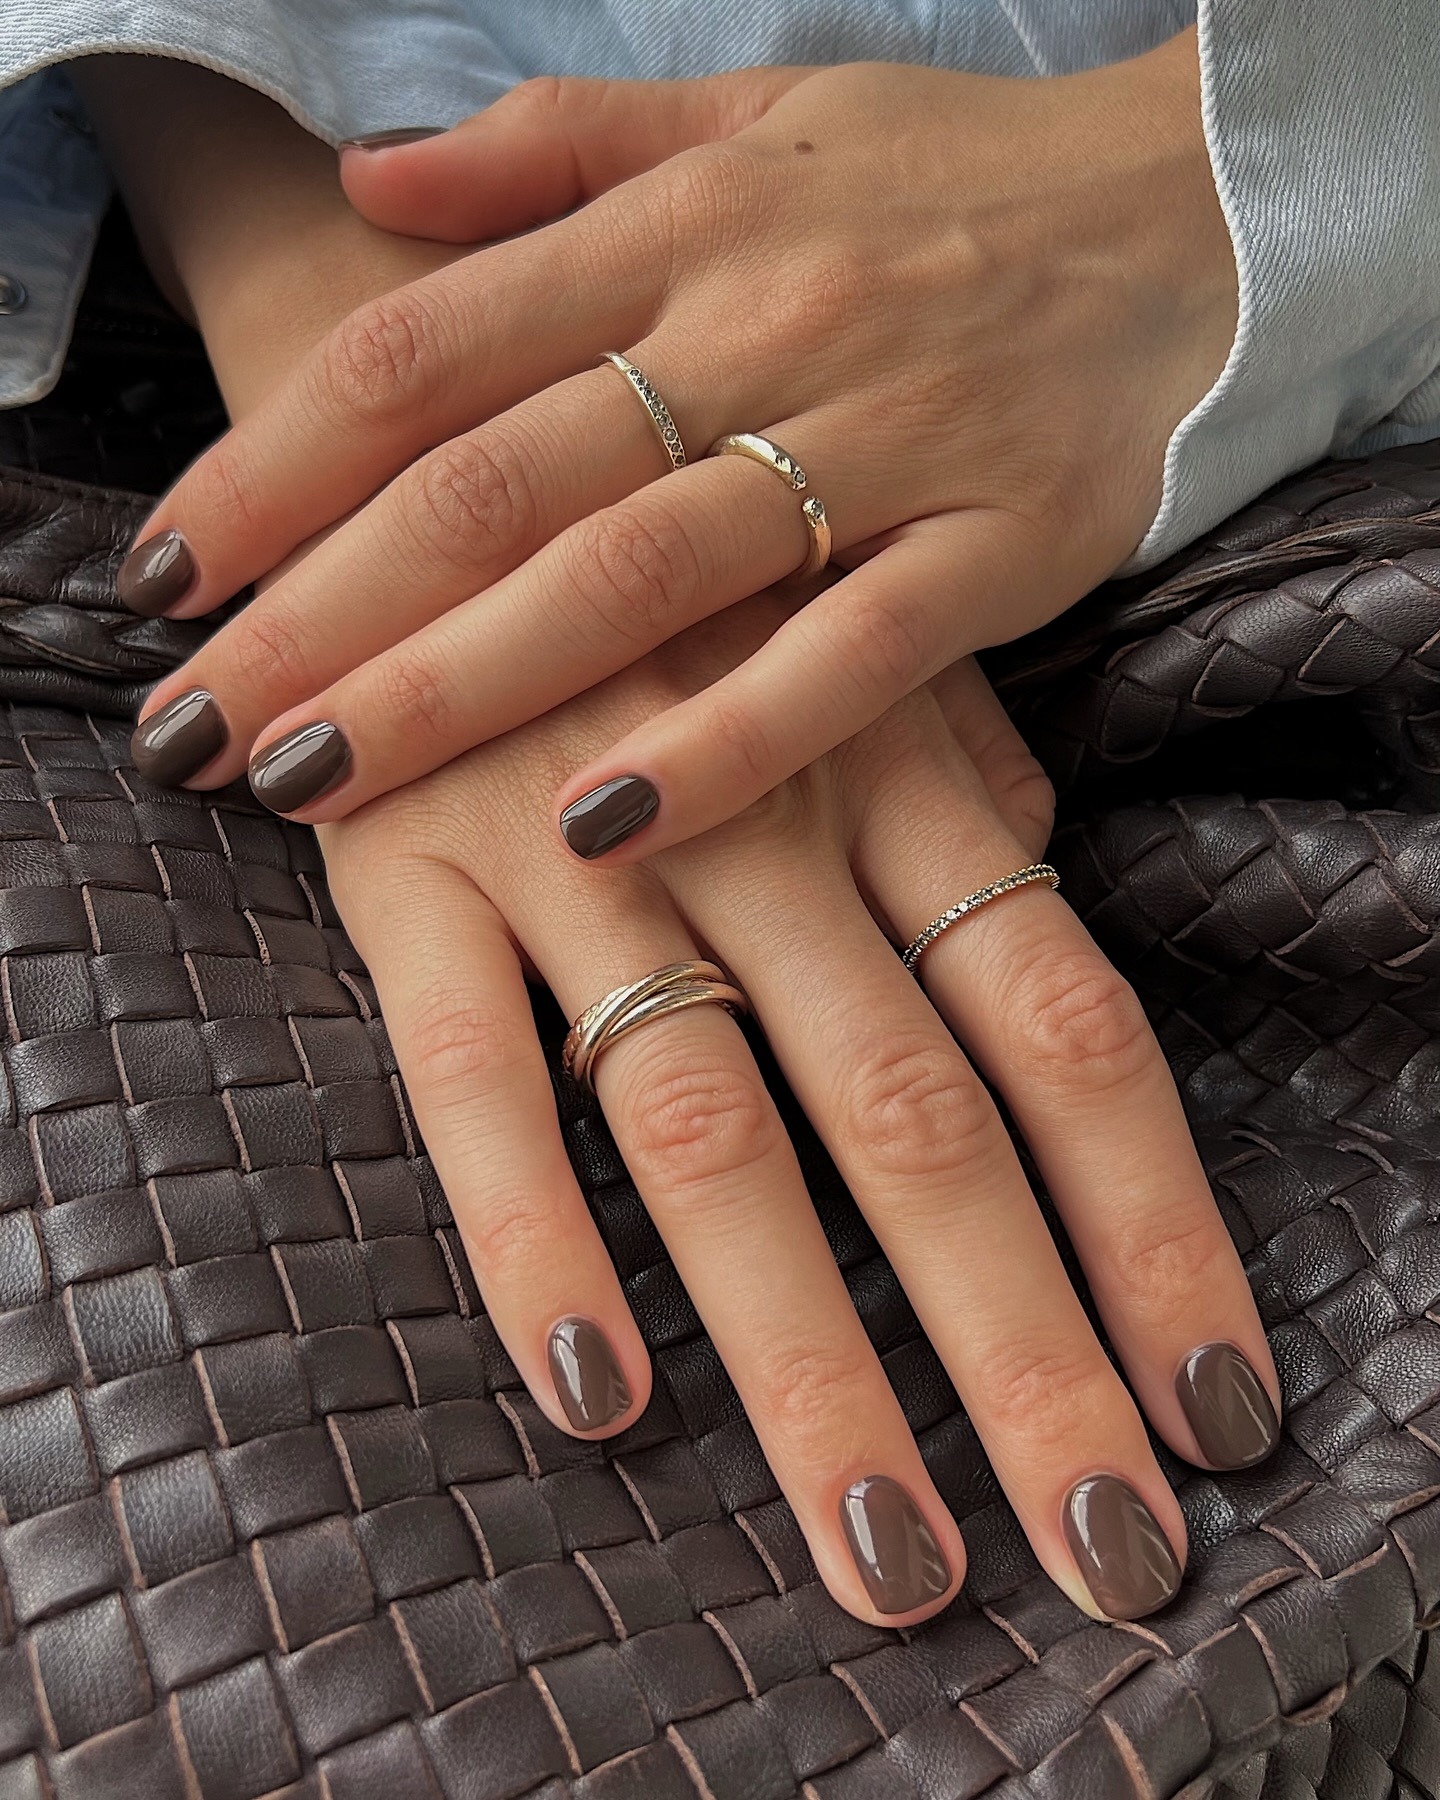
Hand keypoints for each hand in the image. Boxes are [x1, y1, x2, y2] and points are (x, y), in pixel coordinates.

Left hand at [126, 42, 1236, 862]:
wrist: (1193, 221)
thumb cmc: (944, 184)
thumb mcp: (746, 118)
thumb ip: (550, 152)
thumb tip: (367, 180)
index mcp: (674, 229)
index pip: (425, 349)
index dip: (278, 464)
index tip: (169, 569)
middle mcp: (755, 331)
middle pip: (490, 483)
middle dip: (318, 610)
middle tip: (192, 722)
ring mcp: (877, 446)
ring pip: (631, 577)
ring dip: (461, 687)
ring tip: (317, 780)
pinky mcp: (989, 553)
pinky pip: (844, 666)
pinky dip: (724, 747)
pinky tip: (600, 827)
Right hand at [318, 602, 1277, 1627]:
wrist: (419, 413)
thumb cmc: (662, 559)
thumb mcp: (841, 635)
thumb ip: (959, 778)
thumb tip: (1050, 903)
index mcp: (894, 768)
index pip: (1066, 1023)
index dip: (1154, 1221)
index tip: (1217, 1403)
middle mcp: (763, 816)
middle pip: (921, 1116)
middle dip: (1026, 1352)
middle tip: (1105, 1555)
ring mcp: (577, 840)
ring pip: (714, 1127)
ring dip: (809, 1356)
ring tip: (887, 1551)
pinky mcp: (405, 858)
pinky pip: (470, 1067)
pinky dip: (532, 1230)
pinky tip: (599, 1389)